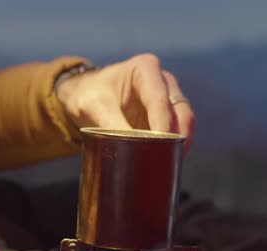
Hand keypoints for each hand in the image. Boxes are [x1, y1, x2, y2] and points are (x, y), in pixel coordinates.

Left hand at [57, 53, 194, 151]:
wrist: (83, 95)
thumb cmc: (88, 94)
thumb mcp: (95, 108)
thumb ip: (114, 128)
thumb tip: (134, 152)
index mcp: (145, 69)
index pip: (160, 99)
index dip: (163, 124)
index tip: (161, 145)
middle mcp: (162, 82)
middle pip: (180, 111)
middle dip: (177, 137)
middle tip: (168, 160)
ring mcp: (167, 100)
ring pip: (183, 124)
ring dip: (178, 145)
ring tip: (168, 165)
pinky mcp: (165, 118)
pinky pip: (175, 134)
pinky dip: (172, 148)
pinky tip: (164, 163)